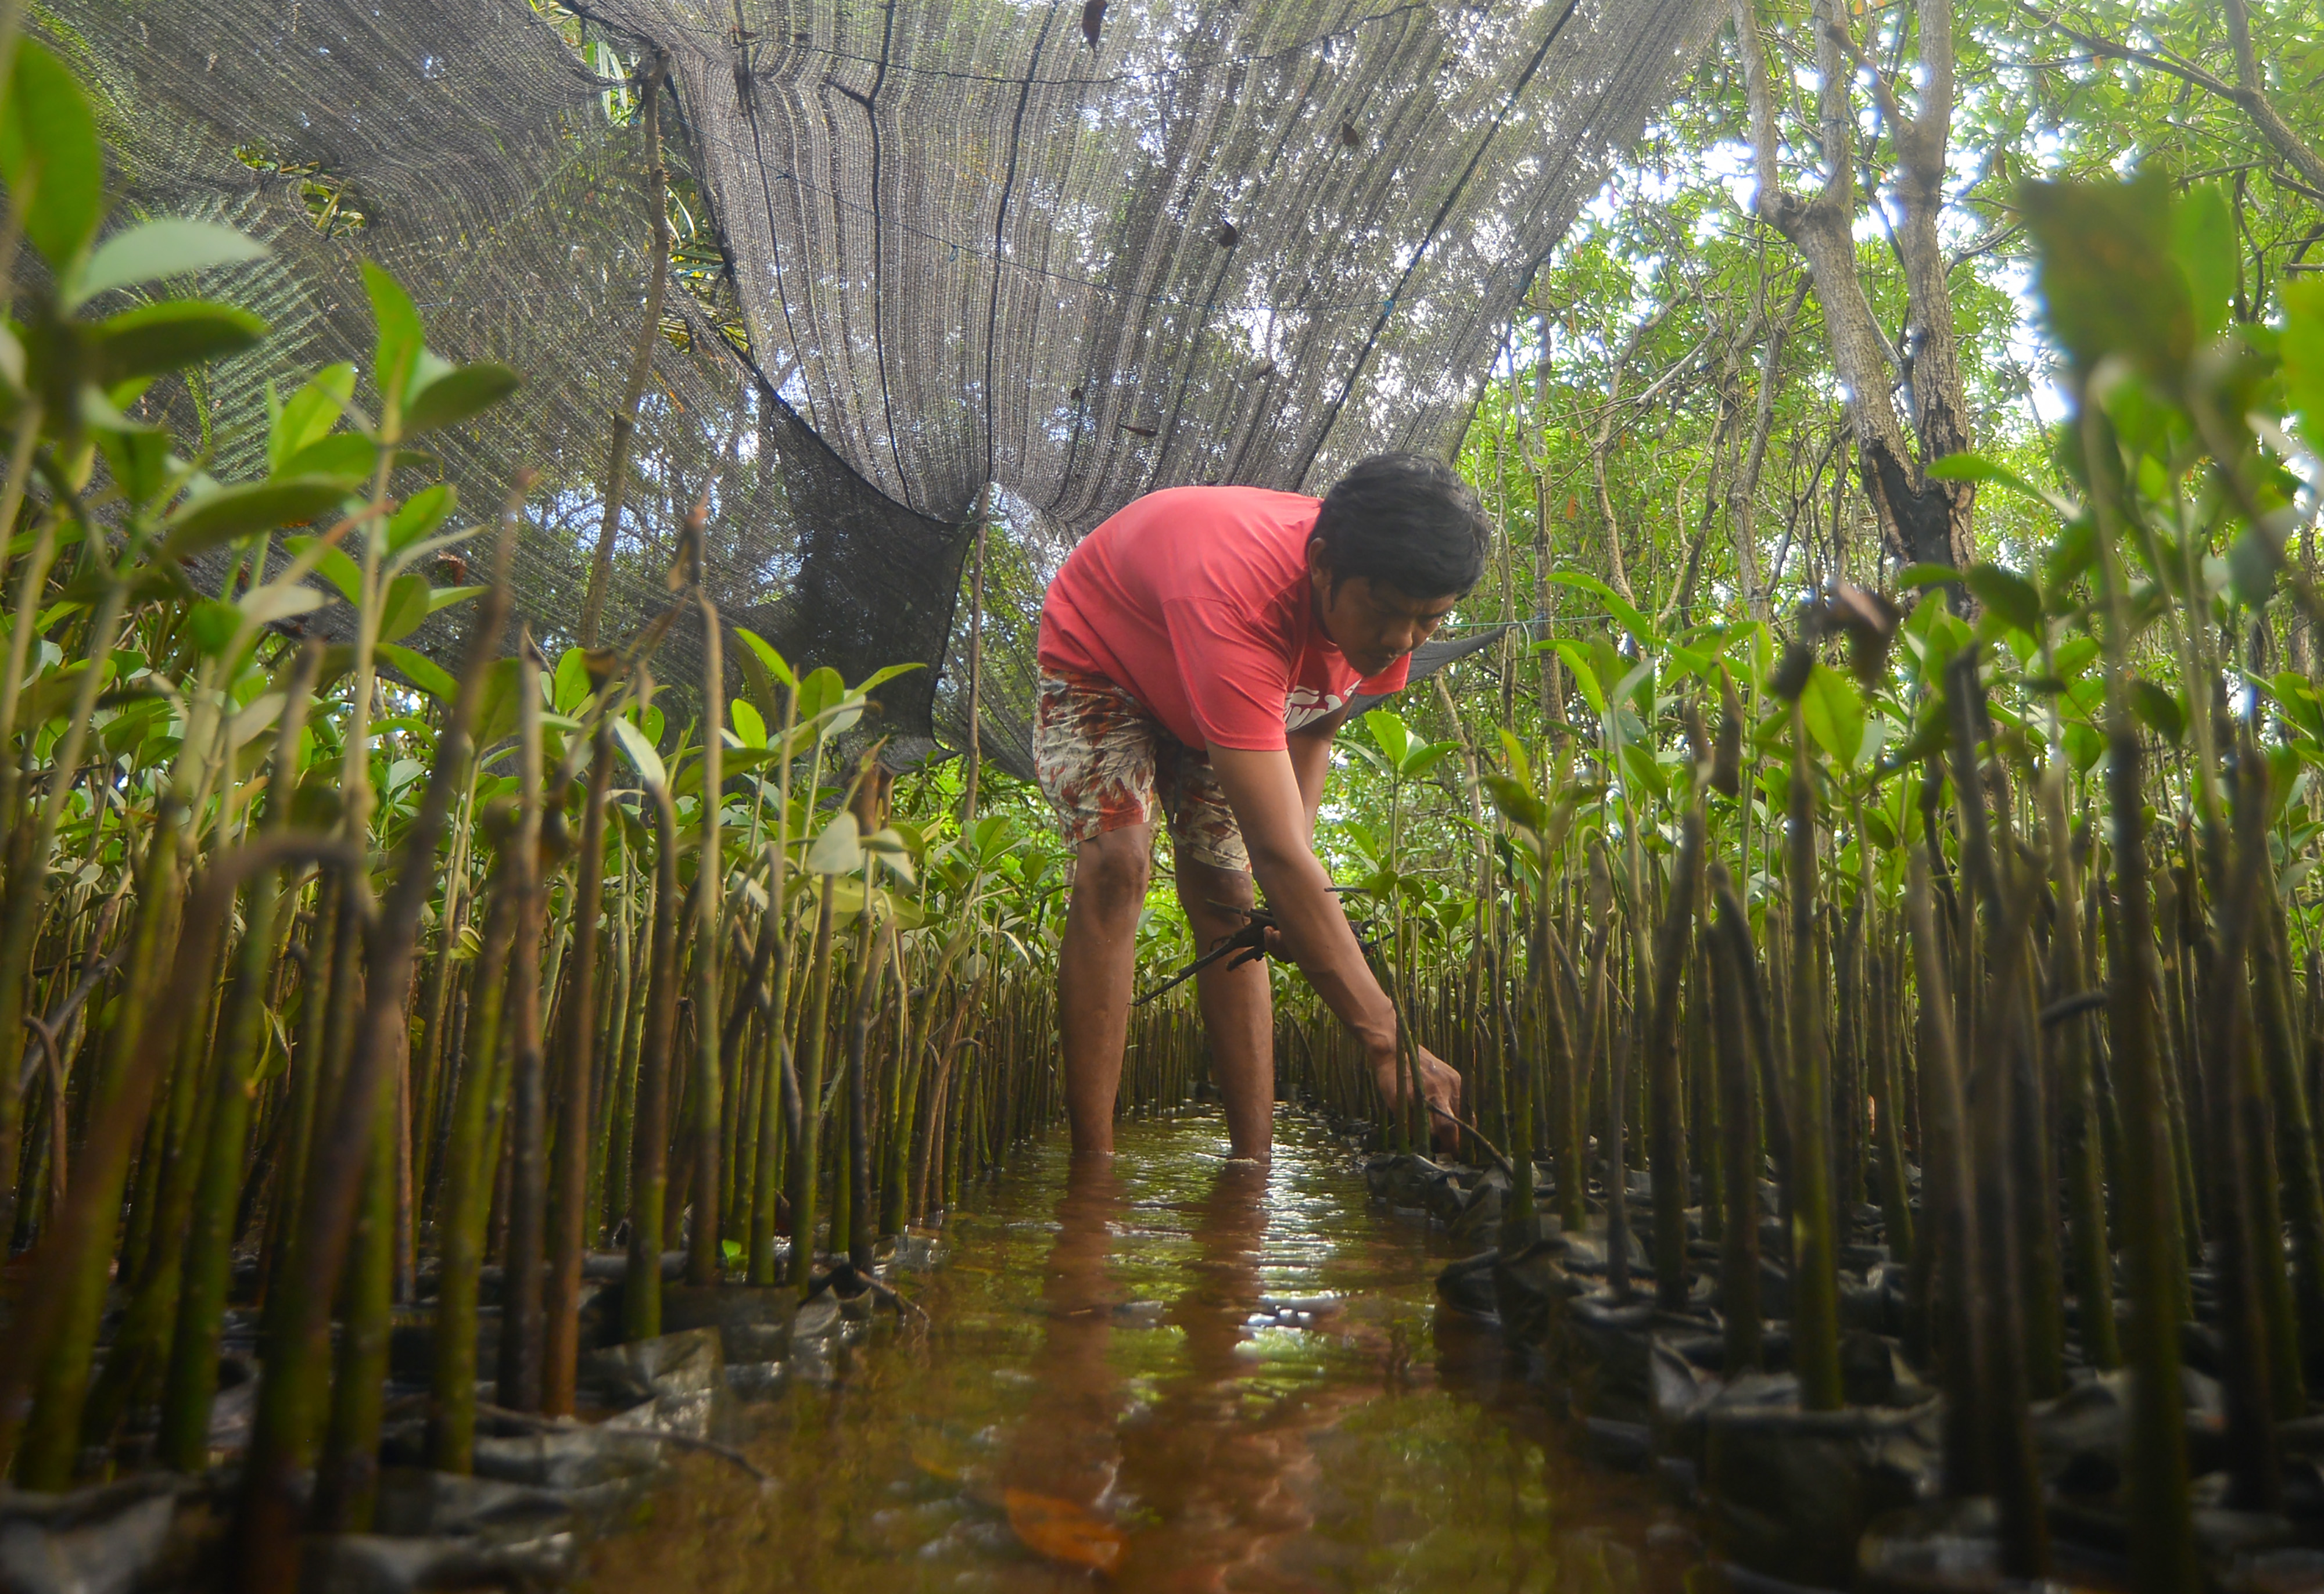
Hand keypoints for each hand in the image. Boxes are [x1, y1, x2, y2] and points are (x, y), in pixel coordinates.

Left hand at [1371, 1043, 1463, 1157]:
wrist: (1396, 1048)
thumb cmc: (1391, 1078)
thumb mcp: (1396, 1104)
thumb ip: (1414, 1123)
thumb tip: (1427, 1142)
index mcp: (1429, 1096)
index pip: (1447, 1128)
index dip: (1450, 1145)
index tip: (1449, 1157)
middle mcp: (1445, 1088)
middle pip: (1462, 1122)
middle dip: (1459, 1139)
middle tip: (1453, 1151)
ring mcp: (1454, 1081)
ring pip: (1465, 1112)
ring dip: (1461, 1126)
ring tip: (1452, 1136)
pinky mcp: (1456, 1076)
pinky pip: (1463, 1100)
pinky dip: (1459, 1112)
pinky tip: (1450, 1117)